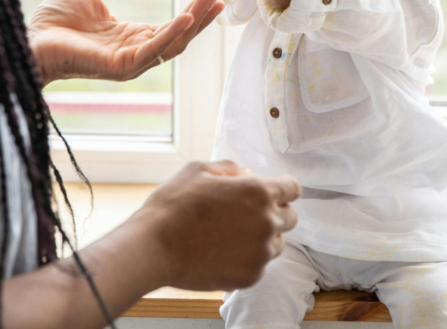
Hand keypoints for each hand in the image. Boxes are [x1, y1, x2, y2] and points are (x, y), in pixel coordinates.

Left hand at [27, 0, 224, 85]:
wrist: (29, 39)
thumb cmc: (54, 20)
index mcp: (132, 37)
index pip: (174, 24)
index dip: (194, 7)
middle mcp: (137, 52)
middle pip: (181, 35)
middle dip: (204, 14)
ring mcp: (131, 62)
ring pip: (173, 43)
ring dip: (196, 22)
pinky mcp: (121, 67)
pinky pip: (153, 50)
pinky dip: (172, 34)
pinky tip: (187, 17)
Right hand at [135, 161, 299, 290]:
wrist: (153, 247)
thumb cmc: (173, 205)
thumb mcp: (198, 169)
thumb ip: (230, 169)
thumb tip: (247, 174)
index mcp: (258, 192)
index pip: (293, 188)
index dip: (283, 188)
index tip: (274, 192)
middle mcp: (266, 222)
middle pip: (290, 217)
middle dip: (274, 212)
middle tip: (246, 214)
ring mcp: (260, 253)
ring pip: (276, 243)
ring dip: (262, 237)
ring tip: (230, 235)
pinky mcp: (250, 277)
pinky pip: (260, 265)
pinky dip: (247, 259)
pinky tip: (222, 253)